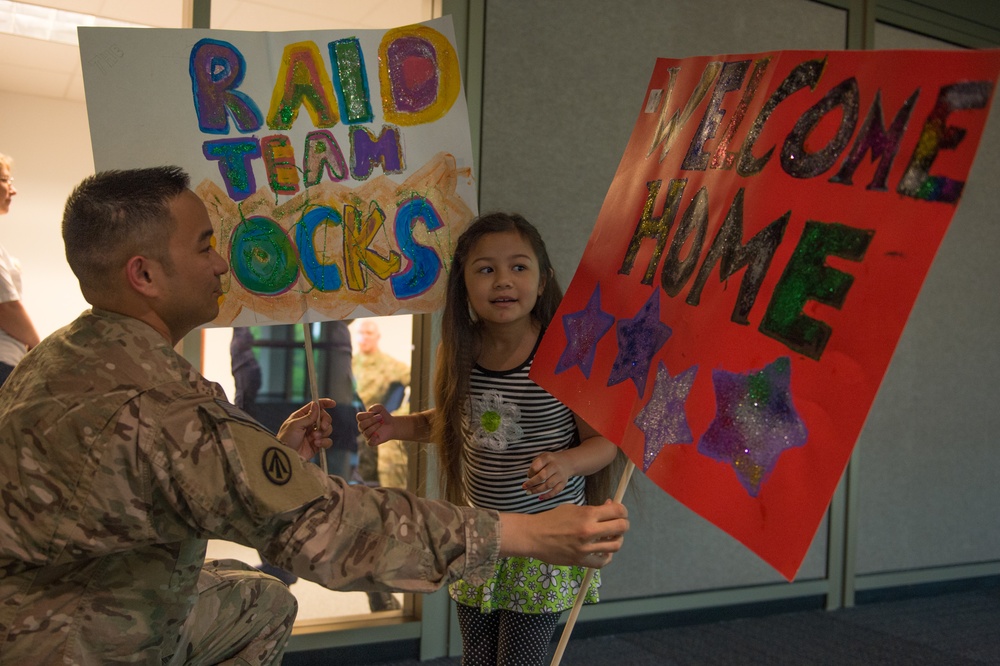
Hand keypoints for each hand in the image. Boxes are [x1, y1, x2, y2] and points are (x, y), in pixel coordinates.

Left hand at [276, 398, 335, 459]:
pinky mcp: (317, 445)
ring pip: (327, 429)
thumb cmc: (286, 439)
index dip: (324, 403)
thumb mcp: (295, 425)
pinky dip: (324, 442)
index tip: (333, 404)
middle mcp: (309, 424)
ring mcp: (314, 434)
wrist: (286, 456)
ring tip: (314, 438)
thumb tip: (316, 405)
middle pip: (324, 418)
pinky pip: (327, 441)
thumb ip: (308, 416)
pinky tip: (316, 444)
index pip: (315, 406)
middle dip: (326, 421)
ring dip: (323, 433)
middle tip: (323, 427)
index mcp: (302, 416)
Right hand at [357, 403, 394, 446]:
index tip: (375, 413)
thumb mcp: (380, 408)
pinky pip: (369, 443)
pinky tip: (377, 434)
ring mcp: (367, 435)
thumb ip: (375, 407)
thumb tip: (370, 411)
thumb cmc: (383, 416)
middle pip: (361, 425)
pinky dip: (373, 438)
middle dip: (372, 420)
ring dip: (375, 426)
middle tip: (380, 417)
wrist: (392, 425)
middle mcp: (362, 428)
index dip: (367, 414)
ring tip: (381, 423)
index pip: (359, 417)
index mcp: (362, 420)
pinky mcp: (372, 442)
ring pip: (366, 433)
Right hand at [499, 500, 627, 567]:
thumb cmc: (552, 519)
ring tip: (610, 537)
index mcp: (587, 514)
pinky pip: (603, 561)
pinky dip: (606, 556)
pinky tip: (602, 551)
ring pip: (615, 545)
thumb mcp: (572, 507)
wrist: (534, 535)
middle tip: (618, 524)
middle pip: (621, 527)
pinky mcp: (580, 560)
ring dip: (616, 540)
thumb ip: (593, 509)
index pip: (618, 511)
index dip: (623, 511)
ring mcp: (585, 548)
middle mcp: (589, 531)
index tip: (619, 512)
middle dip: (623, 524)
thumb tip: (610, 507)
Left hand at [522, 451, 571, 500]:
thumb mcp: (542, 457)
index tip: (528, 476)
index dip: (530, 473)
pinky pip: (555, 491)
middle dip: (531, 483)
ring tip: (529, 492)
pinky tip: (540, 497)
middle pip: (542, 476)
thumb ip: (535, 465)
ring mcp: (560, 475)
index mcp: (548, 458)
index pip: (536, 466)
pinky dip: (547, 496)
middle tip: (524, 487)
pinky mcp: (563, 483)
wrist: (567, 462)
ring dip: (537, 490)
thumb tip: (529, 478)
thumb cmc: (550, 461)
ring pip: (548, 485)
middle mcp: (555, 466)